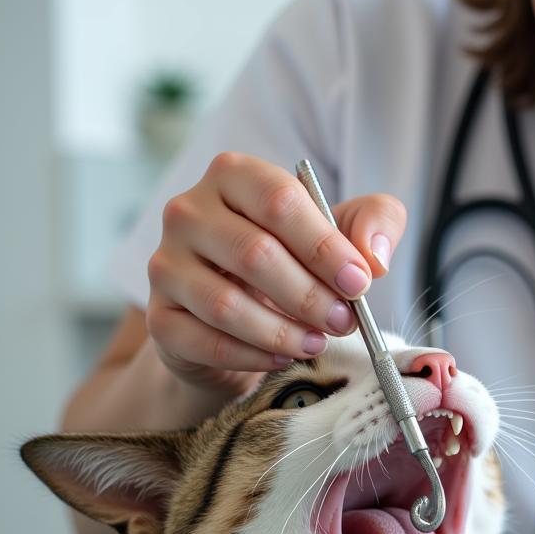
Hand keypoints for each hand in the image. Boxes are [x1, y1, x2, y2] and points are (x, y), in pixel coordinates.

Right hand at [146, 152, 407, 395]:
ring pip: (225, 304)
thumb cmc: (296, 259)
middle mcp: (188, 212)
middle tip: (344, 322)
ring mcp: (166, 265)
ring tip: (316, 343)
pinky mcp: (160, 318)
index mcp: (234, 175)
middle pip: (254, 253)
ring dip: (282, 331)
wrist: (243, 316)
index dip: (324, 245)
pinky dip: (252, 356)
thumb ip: (374, 223)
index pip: (279, 201)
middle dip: (310, 296)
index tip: (358, 282)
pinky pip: (205, 342)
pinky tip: (282, 357)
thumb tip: (373, 258)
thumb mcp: (344, 231)